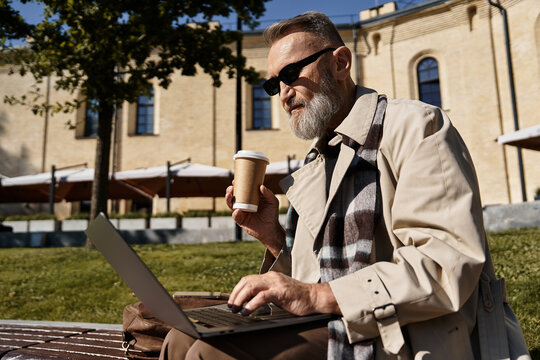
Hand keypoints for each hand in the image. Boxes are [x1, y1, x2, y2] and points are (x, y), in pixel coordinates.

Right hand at [225, 184, 284, 256]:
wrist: (271, 228)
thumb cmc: (272, 214)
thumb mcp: (272, 202)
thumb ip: (268, 194)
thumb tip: (261, 186)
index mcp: (250, 198)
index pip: (241, 190)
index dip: (237, 185)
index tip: (235, 180)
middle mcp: (244, 204)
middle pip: (233, 196)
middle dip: (229, 191)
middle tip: (231, 188)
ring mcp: (241, 212)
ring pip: (231, 204)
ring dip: (228, 199)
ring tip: (229, 195)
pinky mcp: (241, 220)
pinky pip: (236, 216)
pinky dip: (235, 212)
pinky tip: (237, 210)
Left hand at [227, 271, 341, 315]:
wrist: (315, 297)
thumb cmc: (298, 298)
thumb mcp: (279, 292)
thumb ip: (267, 293)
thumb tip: (250, 300)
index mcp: (270, 276)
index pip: (248, 279)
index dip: (237, 289)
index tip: (232, 300)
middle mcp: (271, 277)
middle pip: (246, 281)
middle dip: (235, 294)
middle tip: (231, 306)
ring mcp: (276, 284)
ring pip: (251, 287)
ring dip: (240, 299)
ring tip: (236, 309)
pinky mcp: (280, 292)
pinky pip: (261, 297)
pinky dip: (251, 304)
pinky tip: (247, 311)